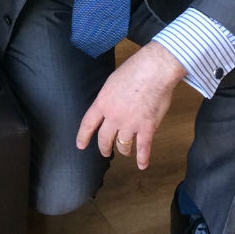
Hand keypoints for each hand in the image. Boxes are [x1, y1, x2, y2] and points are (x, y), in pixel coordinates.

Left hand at [76, 41, 186, 169]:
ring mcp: (130, 124)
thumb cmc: (135, 69)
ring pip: (123, 146)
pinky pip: (143, 148)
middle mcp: (113, 116)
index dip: (83, 136)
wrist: (154, 70)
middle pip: (104, 139)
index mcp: (103, 102)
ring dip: (124, 151)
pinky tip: (142, 164)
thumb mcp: (113, 81)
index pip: (88, 123)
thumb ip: (109, 96)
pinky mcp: (147, 128)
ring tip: (125, 152)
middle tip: (105, 152)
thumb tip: (110, 104)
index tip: (80, 145)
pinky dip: (143, 159)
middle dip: (104, 148)